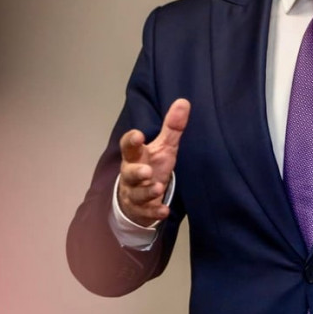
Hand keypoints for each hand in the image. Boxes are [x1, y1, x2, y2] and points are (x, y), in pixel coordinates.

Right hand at [117, 98, 190, 226]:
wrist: (138, 197)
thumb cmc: (151, 165)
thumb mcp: (164, 147)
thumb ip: (172, 127)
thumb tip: (184, 101)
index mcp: (136, 156)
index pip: (128, 146)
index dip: (131, 141)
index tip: (138, 135)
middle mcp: (131, 174)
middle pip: (129, 172)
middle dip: (136, 171)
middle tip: (146, 170)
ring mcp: (135, 193)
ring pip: (137, 193)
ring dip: (146, 191)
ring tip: (157, 187)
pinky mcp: (142, 209)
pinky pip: (147, 212)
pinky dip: (154, 211)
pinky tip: (164, 211)